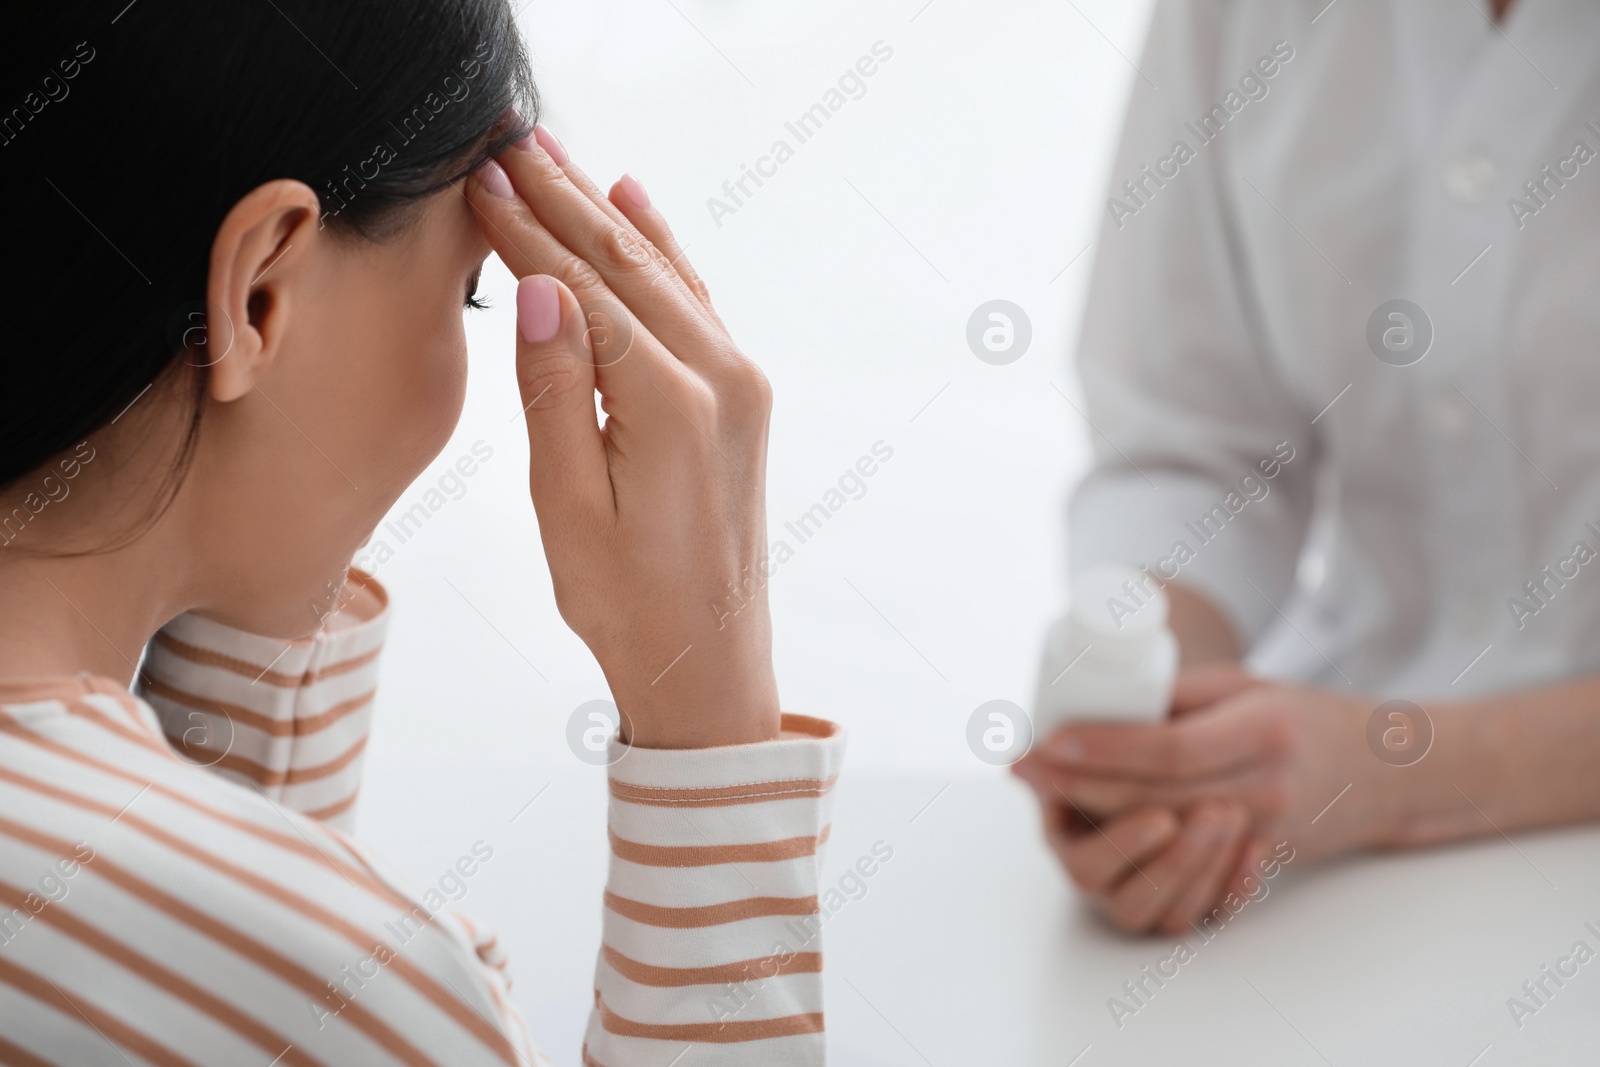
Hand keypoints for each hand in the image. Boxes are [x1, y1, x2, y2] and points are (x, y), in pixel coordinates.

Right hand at [466, 126, 778, 749]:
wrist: (710, 663)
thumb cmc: (629, 605)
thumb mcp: (568, 508)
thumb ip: (555, 392)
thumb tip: (537, 289)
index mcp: (672, 406)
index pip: (584, 292)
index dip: (525, 231)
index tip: (479, 179)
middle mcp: (722, 378)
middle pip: (626, 264)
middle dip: (561, 197)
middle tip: (508, 139)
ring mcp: (741, 384)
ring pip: (663, 272)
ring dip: (605, 210)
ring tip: (554, 153)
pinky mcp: (743, 397)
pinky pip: (696, 300)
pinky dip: (662, 249)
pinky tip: (634, 203)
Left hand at [1016, 665, 1396, 930]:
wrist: (1389, 774)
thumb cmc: (1309, 717)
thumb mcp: (1250, 688)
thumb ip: (1182, 697)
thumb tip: (1103, 701)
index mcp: (1262, 730)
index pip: (1167, 747)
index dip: (1102, 748)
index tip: (1050, 739)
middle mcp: (1265, 785)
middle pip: (1154, 795)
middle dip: (1078, 783)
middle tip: (1023, 767)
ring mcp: (1266, 829)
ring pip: (1165, 831)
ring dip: (1095, 814)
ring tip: (1042, 791)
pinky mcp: (1261, 857)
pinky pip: (1189, 856)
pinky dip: (1137, 843)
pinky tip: (1093, 826)